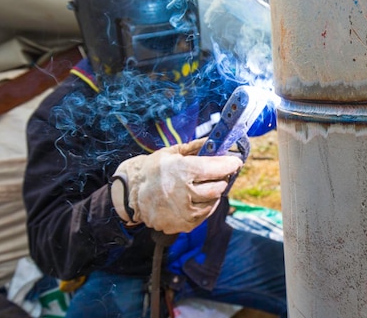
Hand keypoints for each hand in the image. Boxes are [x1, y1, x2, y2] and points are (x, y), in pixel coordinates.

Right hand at [110, 138, 242, 233]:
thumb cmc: (153, 170)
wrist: (131, 194)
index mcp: (182, 171)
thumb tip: (217, 142)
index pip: (217, 168)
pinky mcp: (184, 225)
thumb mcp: (172, 152)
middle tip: (219, 173)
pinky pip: (206, 214)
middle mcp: (185, 193)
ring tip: (204, 185)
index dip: (230, 164)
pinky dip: (206, 205)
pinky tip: (198, 198)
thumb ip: (196, 147)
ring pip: (214, 201)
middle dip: (223, 178)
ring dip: (214, 192)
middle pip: (219, 186)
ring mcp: (184, 211)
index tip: (235, 161)